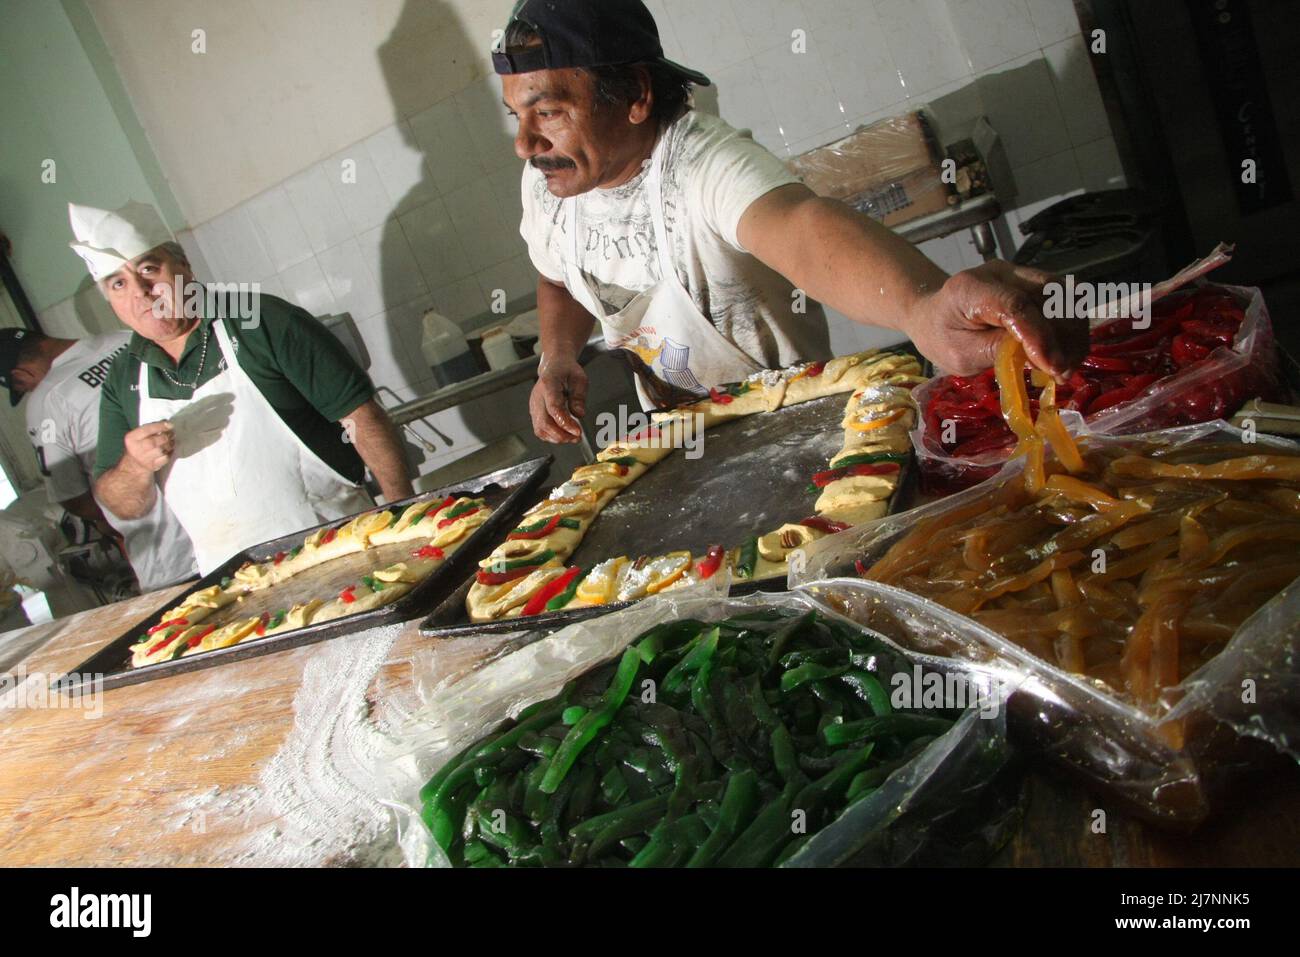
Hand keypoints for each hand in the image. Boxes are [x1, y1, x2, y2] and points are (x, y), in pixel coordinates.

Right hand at [123, 421, 174, 472]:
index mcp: (131, 438)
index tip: (170, 425)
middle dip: (166, 436)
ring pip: (161, 450)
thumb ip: (150, 428)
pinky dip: (169, 453)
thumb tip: (165, 423)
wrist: (133, 465)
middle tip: (171, 434)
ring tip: (170, 442)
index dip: (160, 426)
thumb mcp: (138, 436)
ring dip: (169, 445)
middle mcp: (136, 448)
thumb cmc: (138, 447)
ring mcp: (144, 459)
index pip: (147, 430)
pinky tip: (168, 450)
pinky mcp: (152, 466)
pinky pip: (165, 458)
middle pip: (155, 441)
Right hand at [530, 356, 586, 442]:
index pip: (554, 408)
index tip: (578, 431)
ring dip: (557, 438)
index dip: (565, 422)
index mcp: (548, 384)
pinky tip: (565, 435)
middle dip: (561, 435)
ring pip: (540, 429)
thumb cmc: (567, 371)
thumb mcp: (579, 378)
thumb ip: (579, 396)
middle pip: (544, 422)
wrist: (554, 366)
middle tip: (577, 437)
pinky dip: (552, 436)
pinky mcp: (535, 413)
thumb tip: (579, 415)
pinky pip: (540, 429)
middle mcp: (537, 397)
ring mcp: (534, 406)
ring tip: (573, 438)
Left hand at [906, 261, 1087, 379]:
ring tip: (1067, 366)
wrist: (934, 315)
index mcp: (971, 288)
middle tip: (1063, 373)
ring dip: (1073, 333)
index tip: (1053, 367)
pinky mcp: (1033, 281)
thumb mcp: (959, 355)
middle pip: (1048, 296)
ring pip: (1064, 295)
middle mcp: (1000, 273)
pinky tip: (1066, 352)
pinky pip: (1064, 299)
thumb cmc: (943, 337)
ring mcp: (1019, 273)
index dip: (1040, 337)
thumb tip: (1039, 356)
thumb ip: (995, 352)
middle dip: (1063, 338)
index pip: (1015, 305)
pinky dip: (1071, 327)